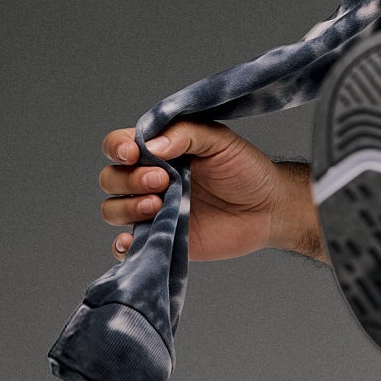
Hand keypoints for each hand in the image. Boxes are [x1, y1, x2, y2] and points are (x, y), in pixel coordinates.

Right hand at [99, 122, 320, 262]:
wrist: (268, 208)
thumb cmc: (246, 170)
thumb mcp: (220, 141)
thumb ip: (187, 134)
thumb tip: (151, 145)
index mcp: (160, 151)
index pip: (119, 145)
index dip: (118, 147)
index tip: (134, 153)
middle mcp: (150, 180)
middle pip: (111, 178)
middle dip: (129, 179)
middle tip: (163, 180)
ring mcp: (153, 211)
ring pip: (112, 210)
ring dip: (126, 207)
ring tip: (158, 205)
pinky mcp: (161, 239)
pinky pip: (125, 247)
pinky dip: (122, 245)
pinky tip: (133, 240)